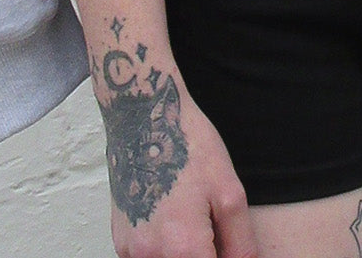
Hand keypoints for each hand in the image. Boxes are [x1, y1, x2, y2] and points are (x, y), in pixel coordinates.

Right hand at [101, 65, 257, 257]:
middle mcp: (151, 255)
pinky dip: (165, 248)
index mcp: (183, 246)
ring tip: (193, 218)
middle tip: (213, 231)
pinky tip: (174, 218)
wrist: (143, 118)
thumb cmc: (185, 146)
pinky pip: (150, 257)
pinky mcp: (121, 243)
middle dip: (204, 255)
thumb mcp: (229, 191)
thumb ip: (240, 243)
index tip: (225, 245)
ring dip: (184, 252)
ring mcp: (131, 251)